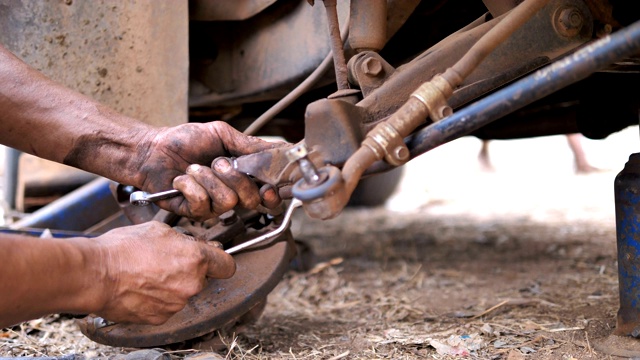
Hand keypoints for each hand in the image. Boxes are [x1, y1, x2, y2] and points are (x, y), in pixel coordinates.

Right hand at [92, 221, 234, 324]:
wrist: (95, 274)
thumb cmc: (122, 249)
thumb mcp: (159, 230)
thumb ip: (185, 240)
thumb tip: (195, 244)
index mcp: (195, 260)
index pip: (227, 265)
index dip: (220, 260)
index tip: (214, 259)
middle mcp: (191, 284)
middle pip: (202, 278)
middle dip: (189, 270)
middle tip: (166, 260)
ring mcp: (176, 304)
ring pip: (183, 293)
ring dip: (172, 284)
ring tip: (148, 273)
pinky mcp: (160, 318)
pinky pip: (167, 306)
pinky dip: (158, 298)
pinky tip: (142, 286)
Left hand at [133, 121, 285, 220]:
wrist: (153, 149)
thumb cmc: (185, 140)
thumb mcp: (221, 134)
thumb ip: (249, 144)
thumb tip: (279, 148)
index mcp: (242, 176)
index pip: (267, 193)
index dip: (272, 194)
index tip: (267, 187)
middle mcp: (231, 193)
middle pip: (251, 200)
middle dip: (235, 178)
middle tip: (217, 162)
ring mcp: (213, 205)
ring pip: (227, 201)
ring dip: (208, 178)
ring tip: (193, 168)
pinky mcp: (194, 212)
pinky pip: (202, 204)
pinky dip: (190, 186)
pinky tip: (181, 179)